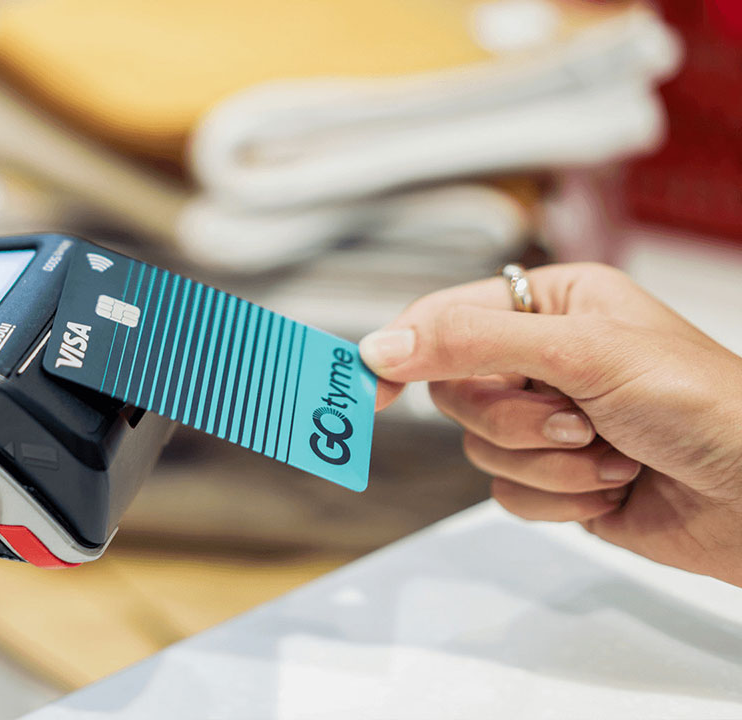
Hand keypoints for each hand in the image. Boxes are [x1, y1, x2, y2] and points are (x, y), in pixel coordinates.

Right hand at [360, 263, 741, 586]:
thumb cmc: (705, 406)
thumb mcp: (581, 354)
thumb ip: (473, 343)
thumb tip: (382, 345)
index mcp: (553, 304)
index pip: (448, 315)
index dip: (406, 348)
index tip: (372, 387)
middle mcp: (546, 359)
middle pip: (457, 392)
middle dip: (516, 420)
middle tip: (574, 418)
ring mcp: (550, 421)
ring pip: (480, 449)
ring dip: (546, 463)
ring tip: (610, 453)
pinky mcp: (557, 479)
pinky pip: (507, 493)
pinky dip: (558, 497)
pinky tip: (614, 484)